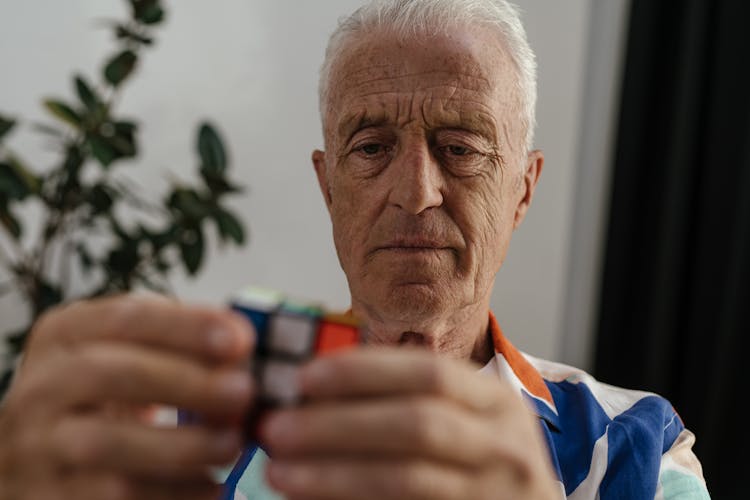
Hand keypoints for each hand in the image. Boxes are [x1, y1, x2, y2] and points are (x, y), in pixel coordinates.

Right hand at [0, 294, 255, 499]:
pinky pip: (113, 497)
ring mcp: (39, 445)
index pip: (127, 317)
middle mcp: (42, 386)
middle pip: (112, 375)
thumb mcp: (128, 351)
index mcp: (65, 334)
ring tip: (232, 444)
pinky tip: (210, 485)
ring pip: (107, 444)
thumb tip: (244, 348)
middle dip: (187, 382)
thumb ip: (179, 342)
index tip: (241, 340)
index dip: (187, 327)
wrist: (48, 452)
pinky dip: (172, 492)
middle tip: (244, 391)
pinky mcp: (52, 495)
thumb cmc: (105, 391)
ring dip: (182, 444)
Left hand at [259, 348, 559, 499]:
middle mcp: (504, 446)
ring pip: (405, 479)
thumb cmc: (480, 466)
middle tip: (277, 428)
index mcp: (494, 402)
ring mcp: (495, 494)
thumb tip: (311, 396)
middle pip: (416, 423)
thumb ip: (405, 402)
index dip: (364, 372)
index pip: (428, 373)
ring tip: (278, 472)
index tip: (305, 377)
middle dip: (338, 424)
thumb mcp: (464, 422)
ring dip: (333, 474)